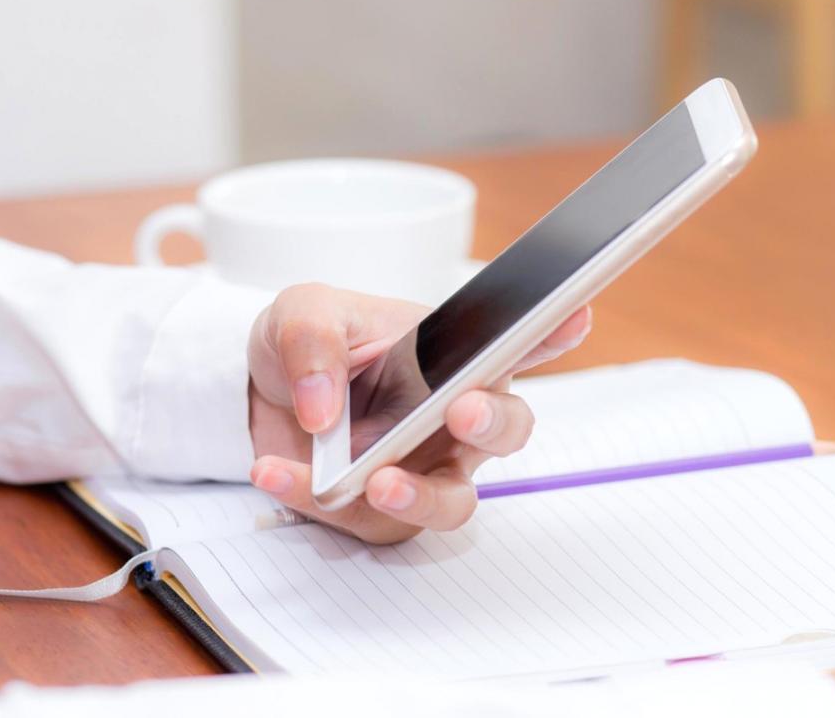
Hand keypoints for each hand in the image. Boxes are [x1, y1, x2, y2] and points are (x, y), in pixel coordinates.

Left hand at [246, 283, 591, 543]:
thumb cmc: (307, 346)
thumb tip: (322, 407)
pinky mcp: (381, 512)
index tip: (575, 313)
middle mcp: (454, 415)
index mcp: (456, 356)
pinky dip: (315, 498)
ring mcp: (425, 468)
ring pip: (451, 499)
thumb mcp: (304, 313)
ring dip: (417, 495)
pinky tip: (276, 470)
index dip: (555, 331)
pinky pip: (367, 521)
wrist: (259, 398)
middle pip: (508, 429)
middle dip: (492, 423)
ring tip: (373, 482)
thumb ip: (313, 341)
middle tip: (461, 411)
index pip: (519, 341)